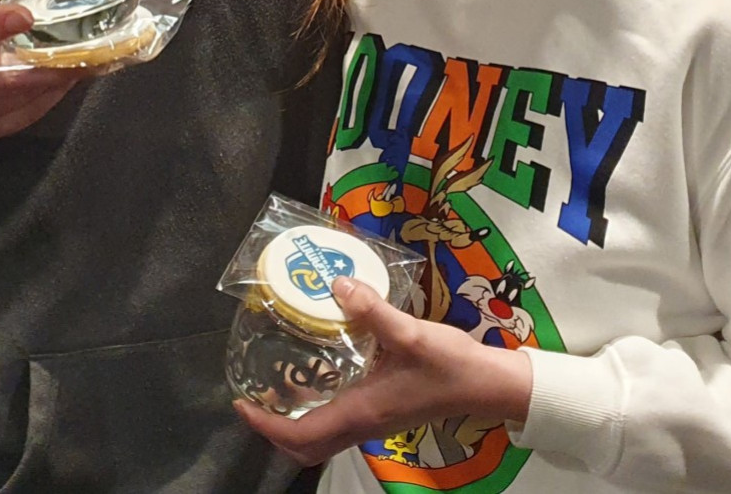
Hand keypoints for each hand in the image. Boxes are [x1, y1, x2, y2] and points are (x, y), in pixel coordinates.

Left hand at [234, 277, 534, 465]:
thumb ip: (373, 311)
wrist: (488, 385)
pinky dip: (315, 411)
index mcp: (362, 411)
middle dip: (273, 430)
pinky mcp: (382, 414)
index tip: (242, 404)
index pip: (301, 435)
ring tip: (274, 388)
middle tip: (252, 399)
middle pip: (305, 446)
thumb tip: (337, 285)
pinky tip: (316, 377)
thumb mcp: (412, 332)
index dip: (266, 425)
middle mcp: (362, 424)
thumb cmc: (452, 365)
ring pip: (320, 438)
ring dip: (292, 422)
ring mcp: (373, 422)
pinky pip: (337, 424)